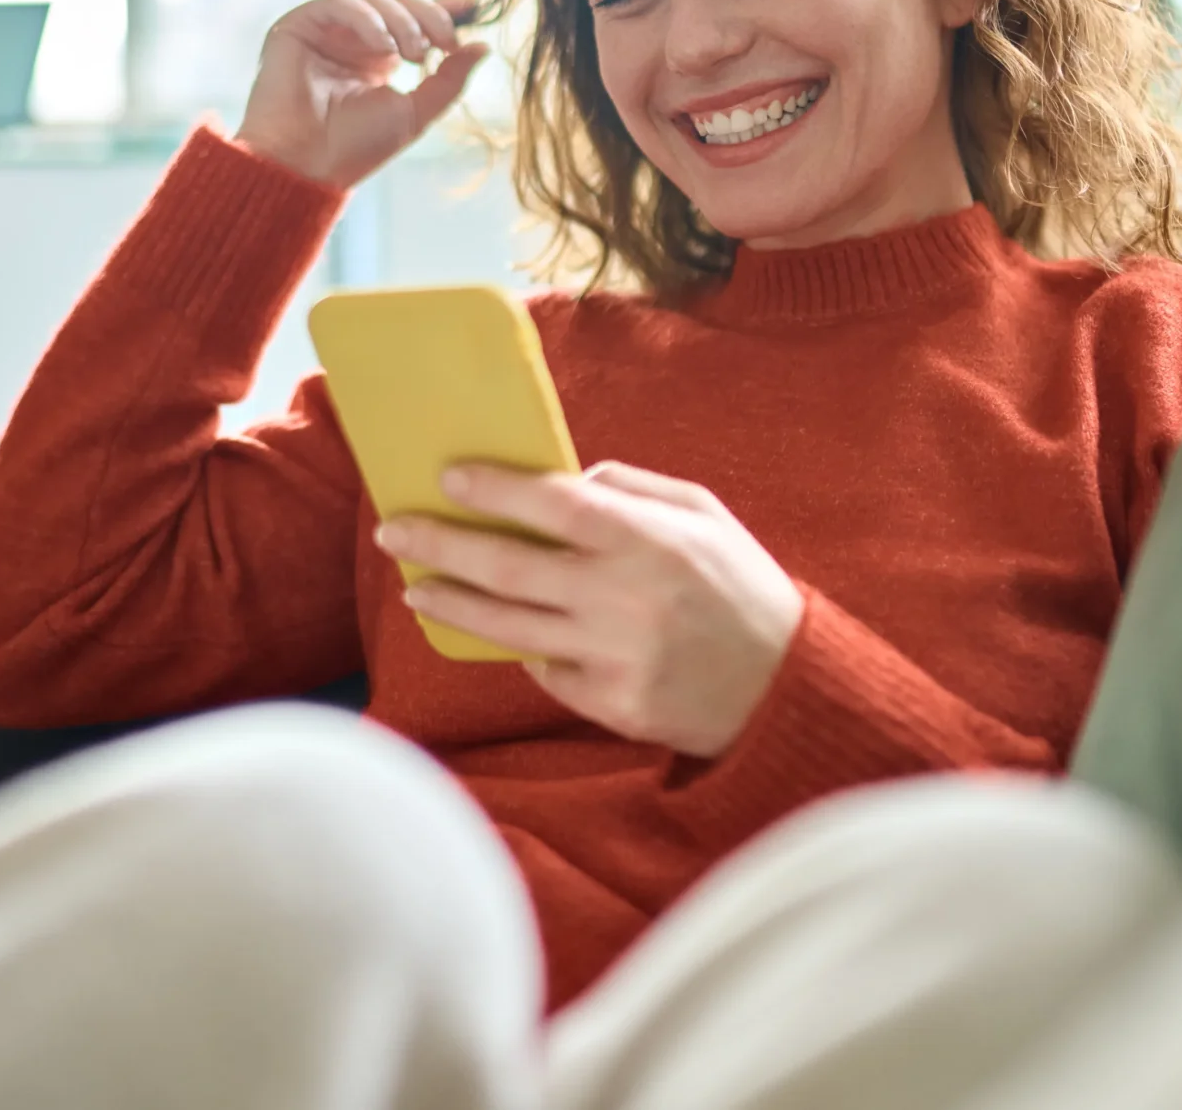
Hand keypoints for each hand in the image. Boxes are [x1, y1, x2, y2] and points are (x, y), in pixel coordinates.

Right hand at [234, 0, 488, 187]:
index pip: (415, 20)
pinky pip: (340, 2)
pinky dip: (367, 19)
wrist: (306, 165)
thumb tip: (484, 46)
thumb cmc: (355, 148)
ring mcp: (327, 32)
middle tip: (444, 44)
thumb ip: (449, 80)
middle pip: (400, 3)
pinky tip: (383, 47)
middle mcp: (354, 41)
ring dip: (402, 22)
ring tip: (412, 55)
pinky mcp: (299, 26)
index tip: (476, 5)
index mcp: (380, 59)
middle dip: (429, 17)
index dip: (445, 9)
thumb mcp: (415, 112)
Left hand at [377, 462, 806, 757]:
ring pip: (508, 627)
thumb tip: (565, 478)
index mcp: (649, 540)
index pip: (553, 504)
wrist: (786, 687)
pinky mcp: (609, 704)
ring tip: (415, 588)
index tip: (447, 476)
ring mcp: (613, 657)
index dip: (494, 489)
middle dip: (442, 544)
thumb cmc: (742, 587)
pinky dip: (523, 648)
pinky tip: (506, 633)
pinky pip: (545, 671)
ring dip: (452, 604)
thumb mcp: (705, 515)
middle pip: (508, 567)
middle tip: (395, 530)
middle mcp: (624, 598)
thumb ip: (634, 488)